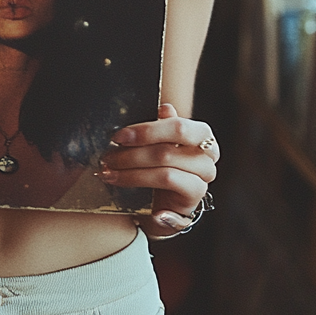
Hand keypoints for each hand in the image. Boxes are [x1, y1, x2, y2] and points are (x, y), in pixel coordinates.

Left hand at [99, 103, 217, 240]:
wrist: (163, 202)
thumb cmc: (160, 164)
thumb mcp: (158, 142)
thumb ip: (161, 126)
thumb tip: (165, 108)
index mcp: (201, 135)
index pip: (178, 127)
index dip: (147, 130)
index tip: (119, 136)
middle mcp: (207, 158)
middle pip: (168, 151)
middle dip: (133, 154)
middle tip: (108, 157)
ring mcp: (202, 182)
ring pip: (165, 174)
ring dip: (132, 175)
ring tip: (109, 174)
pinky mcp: (191, 203)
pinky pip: (170, 203)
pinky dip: (155, 204)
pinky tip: (141, 206)